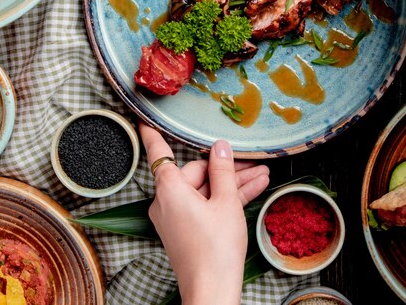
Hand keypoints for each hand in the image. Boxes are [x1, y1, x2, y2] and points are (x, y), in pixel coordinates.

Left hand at [139, 123, 269, 304]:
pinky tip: (253, 188)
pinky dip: (225, 198)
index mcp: (170, 189)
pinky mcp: (186, 228)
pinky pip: (205, 204)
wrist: (213, 290)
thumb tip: (220, 147)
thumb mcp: (226, 202)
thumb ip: (223, 170)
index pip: (158, 152)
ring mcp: (176, 216)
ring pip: (205, 189)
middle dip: (226, 168)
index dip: (152, 133)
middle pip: (196, 172)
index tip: (143, 118)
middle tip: (253, 163)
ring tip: (262, 174)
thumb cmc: (216, 249)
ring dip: (233, 182)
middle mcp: (167, 201)